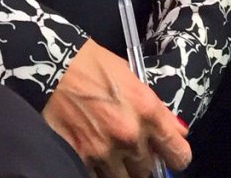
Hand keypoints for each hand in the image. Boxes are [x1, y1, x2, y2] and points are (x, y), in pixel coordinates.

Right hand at [41, 39, 190, 177]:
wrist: (51, 64)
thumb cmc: (91, 64)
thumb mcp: (131, 77)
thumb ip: (157, 109)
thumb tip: (177, 131)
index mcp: (147, 110)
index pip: (179, 154)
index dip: (174, 155)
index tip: (168, 153)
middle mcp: (130, 136)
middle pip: (148, 170)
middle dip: (139, 159)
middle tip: (127, 143)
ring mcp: (105, 151)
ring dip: (119, 168)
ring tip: (107, 148)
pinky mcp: (81, 158)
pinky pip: (98, 177)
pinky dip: (97, 169)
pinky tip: (91, 152)